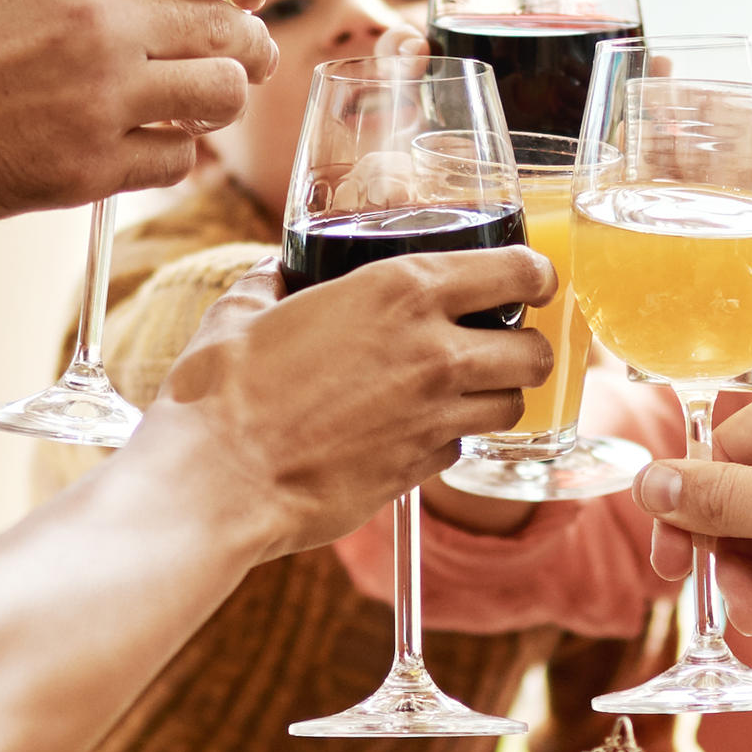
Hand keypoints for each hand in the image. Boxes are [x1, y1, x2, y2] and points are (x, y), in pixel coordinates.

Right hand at [0, 0, 279, 281]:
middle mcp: (100, 20)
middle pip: (231, 28)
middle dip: (247, 41)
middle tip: (241, 53)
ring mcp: (99, 101)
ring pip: (220, 98)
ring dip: (218, 99)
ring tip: (200, 100)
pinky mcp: (85, 172)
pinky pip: (175, 162)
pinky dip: (175, 154)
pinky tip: (153, 145)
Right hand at [144, 242, 553, 561]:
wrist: (216, 481)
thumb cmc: (222, 391)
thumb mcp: (243, 309)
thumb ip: (273, 284)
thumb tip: (277, 277)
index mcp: (401, 290)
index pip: (517, 269)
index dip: (535, 274)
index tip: (531, 279)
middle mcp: (434, 354)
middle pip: (535, 351)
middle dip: (527, 346)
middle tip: (500, 342)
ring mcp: (433, 420)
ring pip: (511, 407)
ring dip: (497, 397)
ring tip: (463, 391)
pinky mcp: (418, 472)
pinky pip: (460, 450)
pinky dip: (449, 440)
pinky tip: (414, 431)